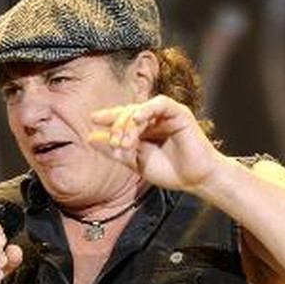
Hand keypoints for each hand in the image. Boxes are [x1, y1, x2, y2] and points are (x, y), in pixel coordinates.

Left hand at [89, 95, 219, 192]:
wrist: (194, 180)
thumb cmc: (169, 172)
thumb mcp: (135, 163)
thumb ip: (114, 151)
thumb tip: (90, 138)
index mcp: (143, 130)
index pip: (122, 118)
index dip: (108, 117)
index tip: (93, 120)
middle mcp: (153, 120)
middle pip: (128, 112)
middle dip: (118, 126)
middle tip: (115, 143)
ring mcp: (166, 115)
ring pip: (140, 108)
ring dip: (129, 123)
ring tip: (125, 141)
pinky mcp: (179, 113)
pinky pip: (160, 103)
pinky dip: (147, 109)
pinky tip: (137, 119)